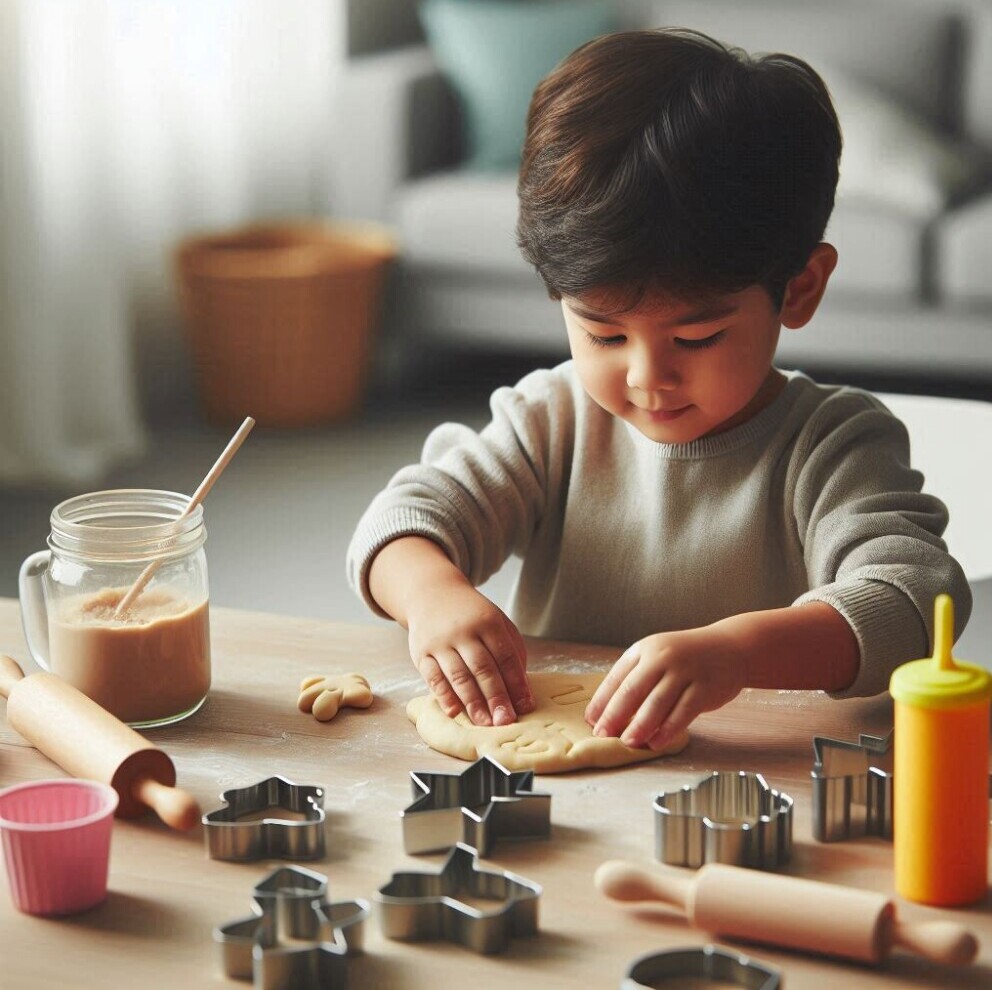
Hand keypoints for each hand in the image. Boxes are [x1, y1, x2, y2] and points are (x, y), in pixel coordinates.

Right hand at [406, 580, 532, 726]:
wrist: (433, 594)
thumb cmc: (472, 615)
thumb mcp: (496, 622)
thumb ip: (511, 650)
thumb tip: (519, 689)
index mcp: (488, 621)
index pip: (505, 656)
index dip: (516, 683)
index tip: (526, 706)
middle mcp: (464, 631)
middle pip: (483, 668)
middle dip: (496, 697)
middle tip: (505, 721)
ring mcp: (440, 641)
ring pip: (458, 675)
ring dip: (472, 702)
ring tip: (484, 723)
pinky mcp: (421, 652)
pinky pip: (433, 677)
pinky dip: (444, 696)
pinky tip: (455, 712)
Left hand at [583, 625, 746, 748]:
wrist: (730, 647)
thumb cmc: (687, 658)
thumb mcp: (658, 657)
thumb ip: (638, 678)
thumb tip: (609, 711)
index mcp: (645, 649)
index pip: (616, 677)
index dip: (602, 701)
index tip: (591, 720)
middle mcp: (662, 657)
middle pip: (632, 690)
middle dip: (614, 715)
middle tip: (602, 734)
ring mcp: (684, 671)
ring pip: (656, 703)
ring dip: (639, 725)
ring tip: (628, 741)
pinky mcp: (704, 687)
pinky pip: (682, 712)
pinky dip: (667, 730)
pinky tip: (656, 742)